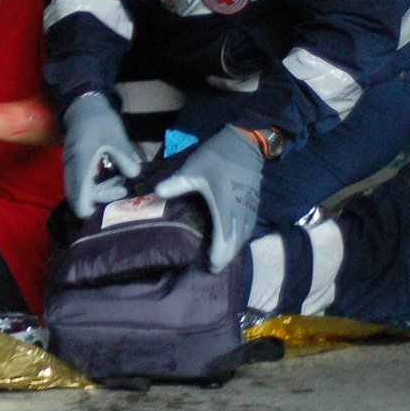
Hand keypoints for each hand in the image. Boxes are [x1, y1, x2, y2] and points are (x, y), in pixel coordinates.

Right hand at [62, 93, 141, 217]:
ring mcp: (71, 166)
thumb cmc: (100, 121)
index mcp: (81, 162)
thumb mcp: (117, 137)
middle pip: (78, 196)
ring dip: (99, 191)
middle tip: (123, 189)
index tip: (103, 216)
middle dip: (100, 199)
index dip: (87, 209)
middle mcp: (72, 168)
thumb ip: (125, 158)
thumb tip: (134, 176)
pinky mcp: (74, 164)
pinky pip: (81, 182)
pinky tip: (112, 177)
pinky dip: (95, 185)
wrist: (84, 107)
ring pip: (79, 189)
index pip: (79, 195)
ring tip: (121, 183)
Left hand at [154, 125, 264, 272]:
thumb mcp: (194, 169)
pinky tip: (233, 239)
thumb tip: (156, 193)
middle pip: (236, 241)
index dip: (219, 255)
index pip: (225, 239)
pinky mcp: (253, 202)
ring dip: (234, 248)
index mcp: (225, 207)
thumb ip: (176, 184)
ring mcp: (249, 207)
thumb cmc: (217, 157)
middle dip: (226, 256)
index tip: (211, 266)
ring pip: (244, 235)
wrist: (245, 143)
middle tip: (213, 267)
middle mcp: (240, 212)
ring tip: (222, 257)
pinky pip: (248, 227)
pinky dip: (240, 237)